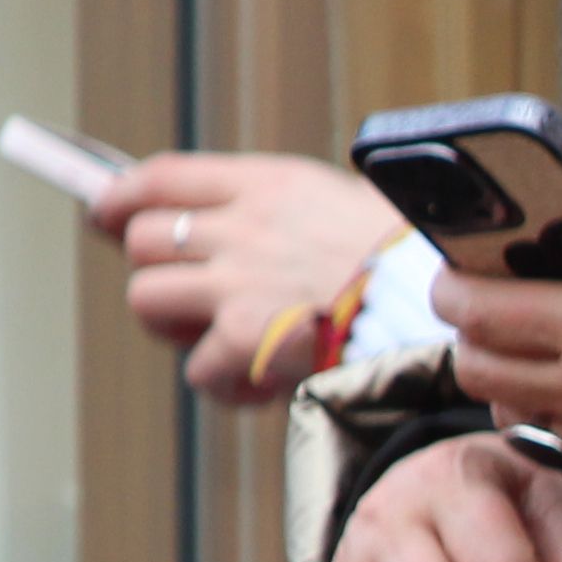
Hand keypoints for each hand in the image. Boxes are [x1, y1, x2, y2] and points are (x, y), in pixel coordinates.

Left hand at [91, 153, 411, 397]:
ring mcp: (242, 283)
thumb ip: (284, 214)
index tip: (106, 212)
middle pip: (143, 239)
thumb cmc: (421, 267)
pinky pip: (200, 369)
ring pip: (148, 300)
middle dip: (160, 272)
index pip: (163, 177)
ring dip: (179, 328)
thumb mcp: (350, 208)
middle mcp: (246, 228)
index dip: (122, 196)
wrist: (454, 314)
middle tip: (194, 301)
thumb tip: (230, 232)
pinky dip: (226, 384)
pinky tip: (264, 384)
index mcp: (272, 186)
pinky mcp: (250, 339)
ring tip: (224, 343)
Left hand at [429, 69, 561, 507]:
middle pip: (473, 365)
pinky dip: (549, 429)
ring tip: (536, 360)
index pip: (476, 310)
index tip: (459, 274)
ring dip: (507, 385)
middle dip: (472, 336)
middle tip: (494, 315)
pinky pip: (552, 454)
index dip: (452, 288)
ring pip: (505, 412)